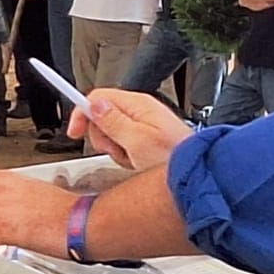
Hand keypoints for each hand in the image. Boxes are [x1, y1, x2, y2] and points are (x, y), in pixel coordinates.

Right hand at [66, 88, 191, 170]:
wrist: (200, 177)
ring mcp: (145, 124)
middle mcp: (141, 111)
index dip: (82, 113)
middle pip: (102, 116)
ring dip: (114, 148)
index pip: (98, 97)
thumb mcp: (137, 141)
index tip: (73, 130)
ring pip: (111, 132)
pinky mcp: (148, 138)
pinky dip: (125, 155)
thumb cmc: (176, 160)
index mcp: (138, 105)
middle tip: (115, 150)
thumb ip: (113, 122)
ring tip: (131, 158)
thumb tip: (94, 105)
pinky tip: (136, 162)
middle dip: (102, 137)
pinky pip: (123, 143)